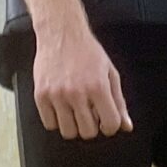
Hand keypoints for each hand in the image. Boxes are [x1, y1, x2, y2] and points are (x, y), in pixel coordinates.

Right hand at [31, 23, 131, 139]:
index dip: (110, 126)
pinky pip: (49, 124)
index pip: (110, 124)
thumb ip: (119, 102)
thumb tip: (126, 126)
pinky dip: (56, 120)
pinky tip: (61, 107)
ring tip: (75, 110)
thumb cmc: (87, 51)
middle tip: (89, 113)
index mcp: (98, 87)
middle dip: (92, 126)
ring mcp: (57, 95)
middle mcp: (77, 93)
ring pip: (68, 132)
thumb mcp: (110, 73)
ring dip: (74, 125)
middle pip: (88, 132)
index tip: (106, 121)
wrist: (61, 33)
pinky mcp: (41, 95)